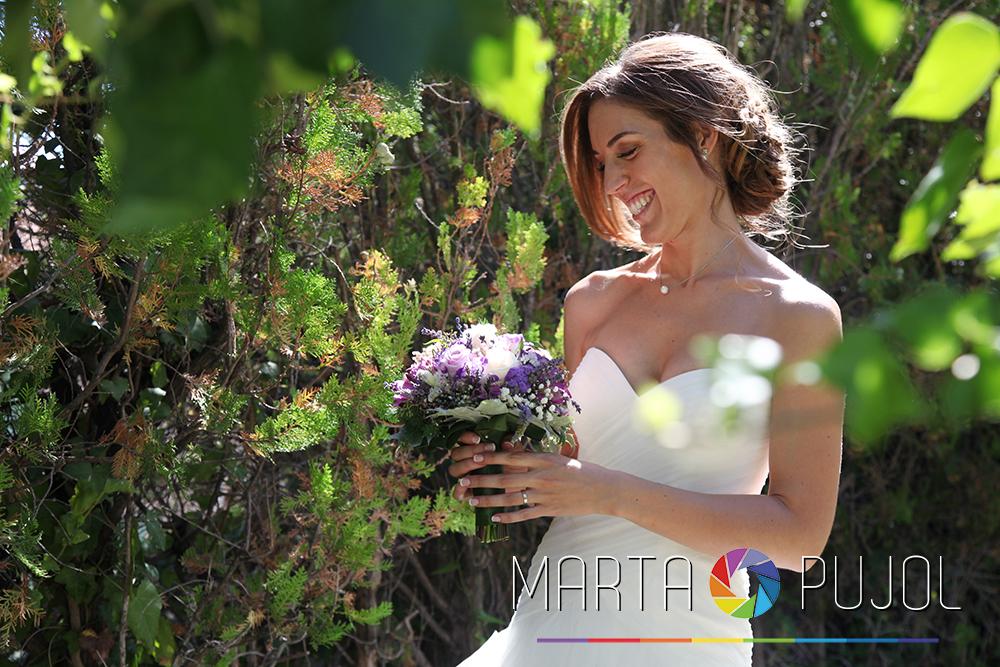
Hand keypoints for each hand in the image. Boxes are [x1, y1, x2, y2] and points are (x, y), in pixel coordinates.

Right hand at [446, 432, 528, 501]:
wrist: (522, 487)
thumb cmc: (516, 466)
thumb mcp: (517, 454)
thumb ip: (512, 446)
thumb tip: (507, 443)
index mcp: (473, 449)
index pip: (460, 439)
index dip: (465, 437)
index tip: (477, 438)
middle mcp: (466, 461)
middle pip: (456, 453)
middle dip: (470, 450)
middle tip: (487, 450)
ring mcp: (465, 476)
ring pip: (454, 469)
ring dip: (466, 465)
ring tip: (482, 464)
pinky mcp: (467, 492)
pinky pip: (456, 492)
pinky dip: (459, 489)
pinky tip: (466, 486)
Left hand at [456, 449, 621, 523]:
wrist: (604, 489)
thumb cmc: (582, 471)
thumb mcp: (559, 459)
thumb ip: (537, 459)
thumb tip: (515, 455)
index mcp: (543, 460)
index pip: (511, 457)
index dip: (490, 458)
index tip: (474, 457)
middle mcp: (541, 476)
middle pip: (504, 479)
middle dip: (481, 480)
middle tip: (463, 480)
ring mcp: (545, 495)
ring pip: (510, 498)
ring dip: (488, 500)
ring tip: (471, 500)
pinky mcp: (549, 510)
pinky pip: (524, 514)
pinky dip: (508, 517)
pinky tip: (494, 518)